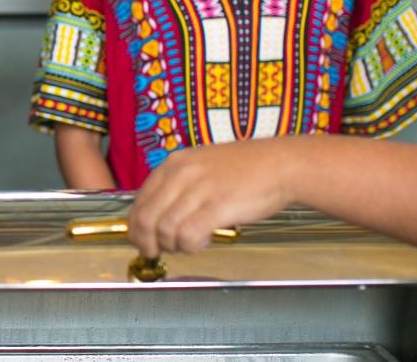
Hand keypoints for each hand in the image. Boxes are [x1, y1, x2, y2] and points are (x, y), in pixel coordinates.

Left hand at [128, 140, 297, 257]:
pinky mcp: (217, 207)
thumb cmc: (245, 169)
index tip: (139, 239)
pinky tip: (202, 242)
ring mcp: (198, 190)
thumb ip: (178, 186)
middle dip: (146, 241)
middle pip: (147, 217)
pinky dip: (190, 246)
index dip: (136, 225)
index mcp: (174, 164)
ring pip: (165, 230)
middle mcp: (181, 174)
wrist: (281, 164)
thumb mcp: (201, 166)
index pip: (140, 200)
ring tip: (186, 245)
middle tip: (153, 252)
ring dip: (172, 245)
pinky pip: (188, 236)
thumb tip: (159, 215)